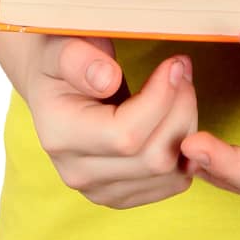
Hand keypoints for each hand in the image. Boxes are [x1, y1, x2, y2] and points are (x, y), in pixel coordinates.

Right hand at [18, 33, 198, 209]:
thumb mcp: (60, 45)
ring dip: (186, 126)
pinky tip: (177, 115)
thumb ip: (78, 58)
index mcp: (59, 135)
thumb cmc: (61, 58)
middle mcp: (76, 172)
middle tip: (181, 69)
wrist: (53, 85)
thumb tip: (107, 80)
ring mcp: (99, 190)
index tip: (173, 62)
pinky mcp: (121, 194)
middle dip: (180, 108)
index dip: (160, 98)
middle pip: (153, 158)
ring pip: (168, 172)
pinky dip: (186, 150)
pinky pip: (171, 183)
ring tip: (180, 87)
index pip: (125, 136)